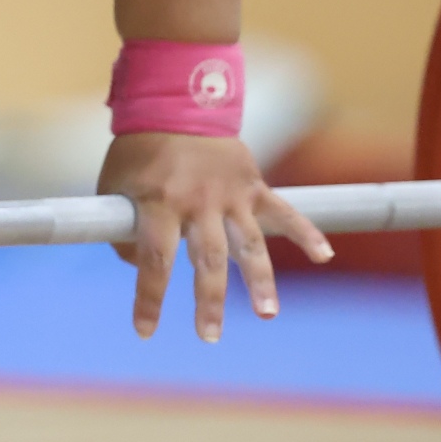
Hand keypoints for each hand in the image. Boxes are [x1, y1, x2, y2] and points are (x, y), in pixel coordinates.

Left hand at [99, 133, 332, 341]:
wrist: (174, 104)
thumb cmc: (138, 153)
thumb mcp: (115, 188)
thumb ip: (122, 230)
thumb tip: (138, 267)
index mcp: (157, 202)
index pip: (154, 260)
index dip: (149, 298)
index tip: (145, 332)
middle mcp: (196, 201)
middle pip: (206, 259)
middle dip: (208, 301)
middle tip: (209, 337)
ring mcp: (228, 193)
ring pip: (248, 243)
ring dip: (259, 280)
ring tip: (267, 314)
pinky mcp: (252, 184)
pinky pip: (282, 211)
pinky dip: (306, 231)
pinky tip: (325, 255)